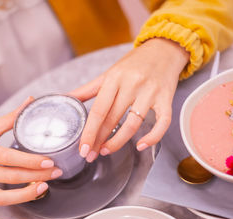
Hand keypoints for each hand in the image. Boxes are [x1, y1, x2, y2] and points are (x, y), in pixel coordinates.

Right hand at [0, 97, 62, 218]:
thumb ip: (10, 118)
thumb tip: (31, 101)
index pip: (8, 157)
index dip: (30, 160)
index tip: (49, 161)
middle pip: (9, 177)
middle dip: (35, 176)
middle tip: (56, 173)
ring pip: (0, 198)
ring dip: (25, 196)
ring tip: (43, 189)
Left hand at [69, 38, 188, 161]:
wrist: (164, 48)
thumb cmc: (134, 63)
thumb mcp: (109, 73)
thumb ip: (87, 89)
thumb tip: (65, 98)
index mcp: (114, 78)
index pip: (99, 110)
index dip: (89, 132)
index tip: (83, 148)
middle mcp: (132, 84)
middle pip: (112, 119)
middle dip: (99, 140)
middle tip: (90, 155)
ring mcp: (150, 92)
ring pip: (133, 124)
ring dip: (118, 142)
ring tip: (106, 151)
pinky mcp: (167, 98)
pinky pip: (162, 122)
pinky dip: (152, 137)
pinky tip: (140, 146)